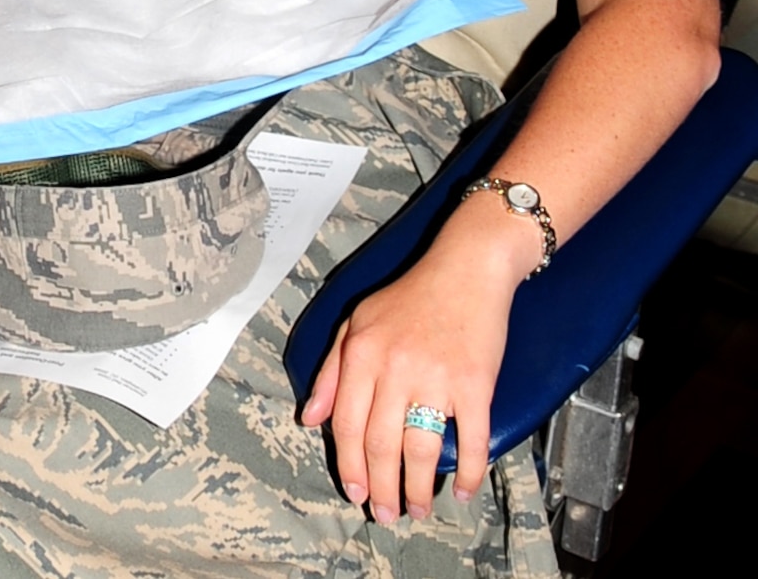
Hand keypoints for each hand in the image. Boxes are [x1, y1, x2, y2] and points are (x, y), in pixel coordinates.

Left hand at [300, 252, 509, 524]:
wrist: (464, 270)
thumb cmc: (409, 298)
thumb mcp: (356, 323)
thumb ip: (331, 372)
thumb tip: (309, 418)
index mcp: (361, 353)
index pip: (348, 423)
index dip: (349, 465)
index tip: (353, 492)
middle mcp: (394, 367)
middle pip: (381, 444)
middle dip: (381, 488)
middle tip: (385, 515)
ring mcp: (436, 377)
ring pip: (421, 449)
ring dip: (419, 488)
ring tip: (418, 510)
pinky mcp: (476, 384)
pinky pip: (470, 439)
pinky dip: (468, 472)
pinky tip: (462, 490)